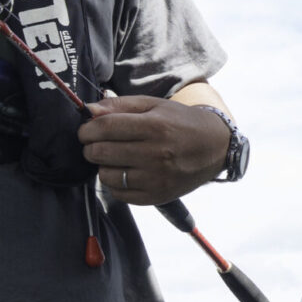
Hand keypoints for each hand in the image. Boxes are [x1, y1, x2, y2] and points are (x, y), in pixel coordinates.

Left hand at [78, 95, 229, 204]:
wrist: (216, 147)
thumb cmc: (180, 123)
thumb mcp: (154, 105)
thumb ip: (119, 106)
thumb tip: (88, 110)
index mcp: (154, 127)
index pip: (104, 128)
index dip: (87, 130)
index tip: (85, 131)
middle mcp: (156, 154)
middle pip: (101, 153)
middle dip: (91, 147)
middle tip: (97, 144)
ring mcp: (157, 178)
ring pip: (106, 176)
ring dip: (103, 166)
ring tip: (115, 158)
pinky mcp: (157, 196)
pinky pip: (119, 194)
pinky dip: (116, 184)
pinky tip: (126, 172)